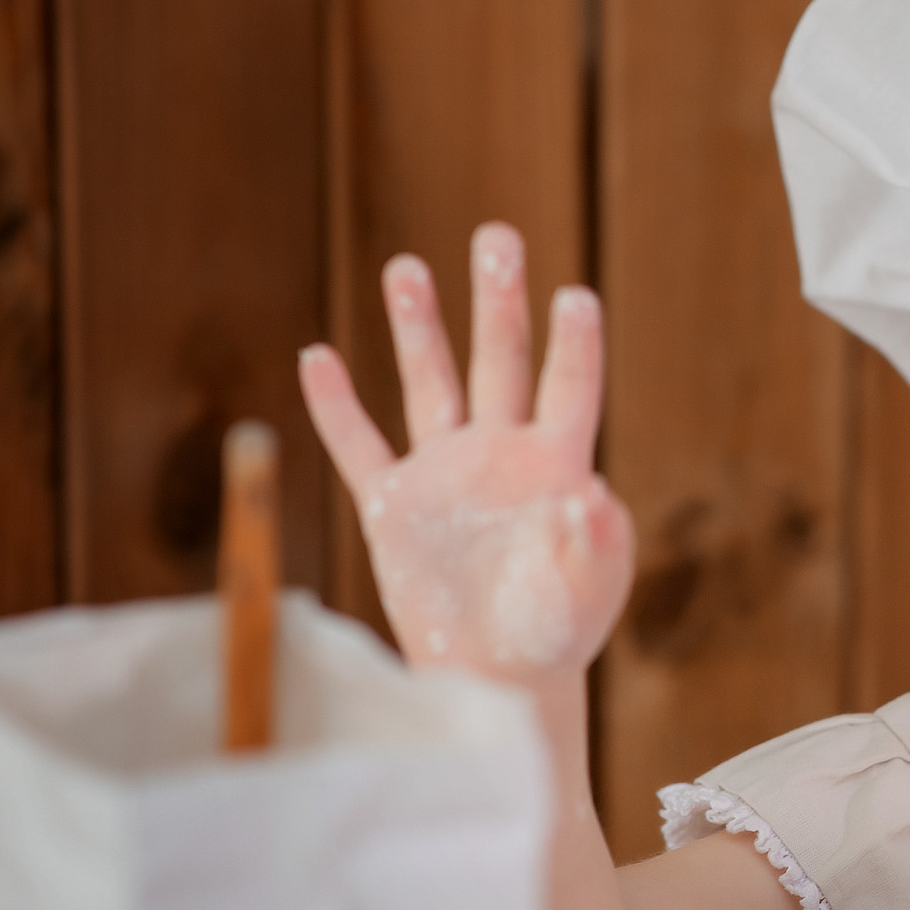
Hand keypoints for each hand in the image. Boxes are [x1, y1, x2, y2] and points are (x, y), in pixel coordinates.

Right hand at [298, 223, 633, 679]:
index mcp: (557, 465)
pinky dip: (337, 406)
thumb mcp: (582, 592)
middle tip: (496, 235)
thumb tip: (591, 498)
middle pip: (499, 361)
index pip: (569, 388)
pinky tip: (318, 355)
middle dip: (496, 300)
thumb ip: (591, 546)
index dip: (573, 344)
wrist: (498, 674)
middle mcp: (501, 453)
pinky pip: (360, 446)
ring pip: (430, 385)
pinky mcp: (395, 507)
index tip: (575, 294)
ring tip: (408, 265)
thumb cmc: (554, 633)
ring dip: (418, 327)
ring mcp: (446, 473)